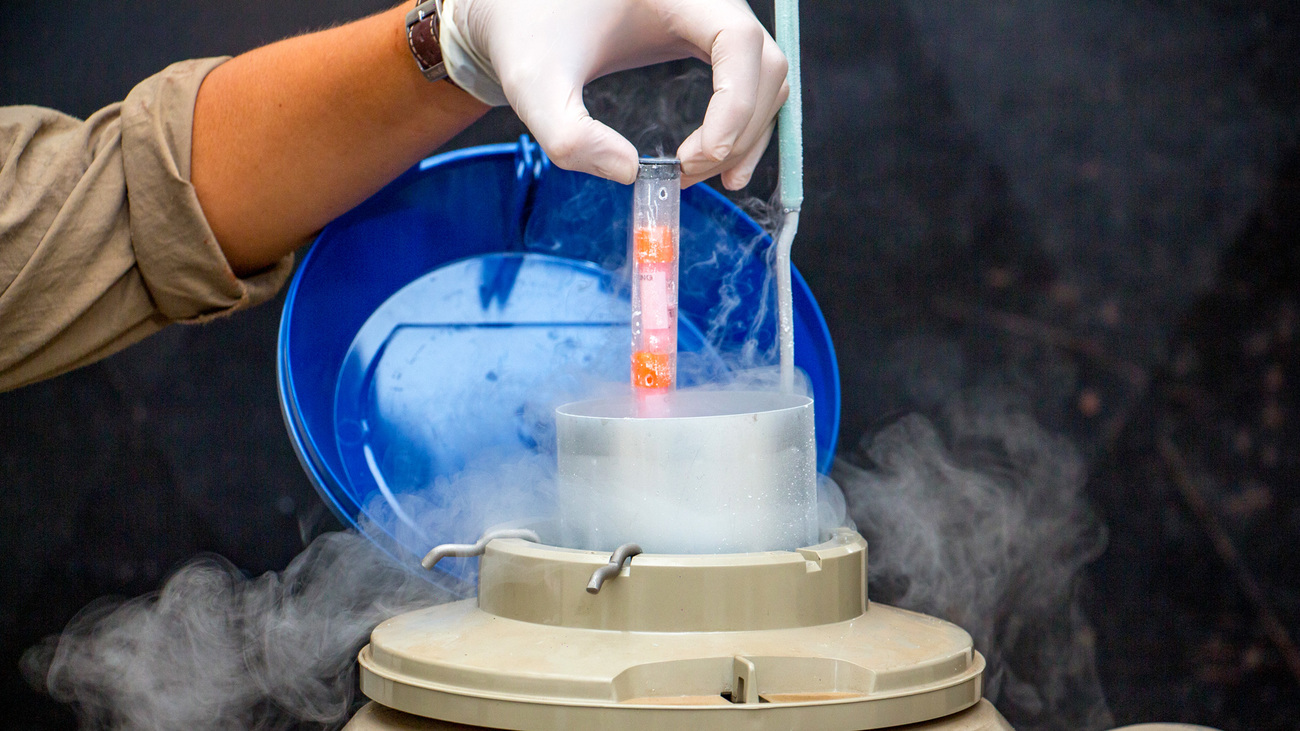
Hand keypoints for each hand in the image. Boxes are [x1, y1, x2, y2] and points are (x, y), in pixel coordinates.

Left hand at [440, 0, 788, 187]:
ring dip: (746, 134)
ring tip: (698, 175)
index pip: (738, 40)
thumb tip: (630, 172)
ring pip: (766, 77)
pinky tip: (718, 162)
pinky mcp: (703, 40)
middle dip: (740, 130)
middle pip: (764, 64)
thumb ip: (568, 136)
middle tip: (689, 174)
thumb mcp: (532, 85)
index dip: (735, 104)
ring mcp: (708, 19)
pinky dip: (743, 125)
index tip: (696, 156)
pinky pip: (749, 82)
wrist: (518, 12)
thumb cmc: (526, 35)